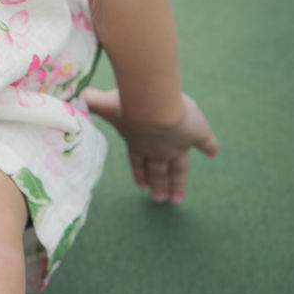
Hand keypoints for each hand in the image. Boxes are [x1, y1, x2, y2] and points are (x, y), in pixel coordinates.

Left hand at [82, 87, 218, 204]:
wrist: (155, 107)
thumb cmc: (129, 105)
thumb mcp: (106, 102)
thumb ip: (94, 100)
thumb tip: (80, 94)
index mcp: (137, 143)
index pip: (137, 160)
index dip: (138, 171)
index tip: (139, 185)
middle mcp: (157, 149)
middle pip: (157, 172)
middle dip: (157, 185)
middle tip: (157, 198)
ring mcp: (177, 145)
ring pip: (179, 169)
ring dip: (177, 183)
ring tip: (176, 198)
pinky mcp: (196, 135)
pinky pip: (206, 143)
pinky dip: (210, 147)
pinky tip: (213, 153)